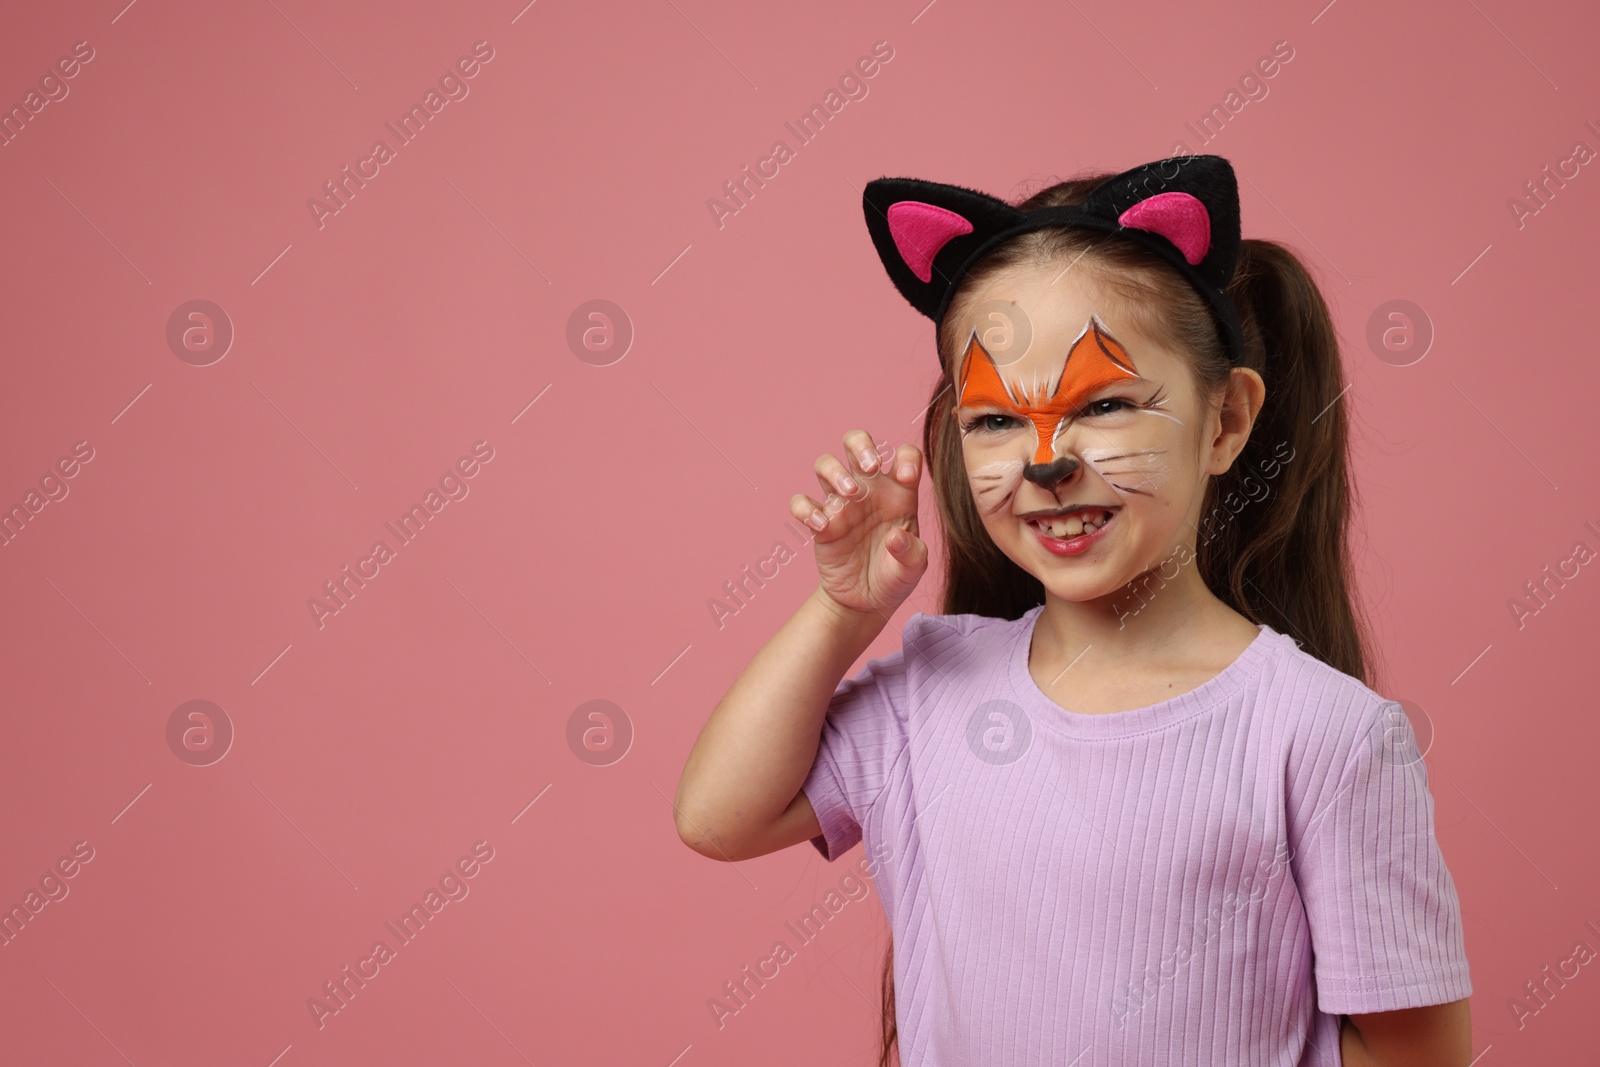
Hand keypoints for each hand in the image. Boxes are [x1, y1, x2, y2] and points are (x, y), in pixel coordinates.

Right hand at [790, 430, 927, 619]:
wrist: (866, 602)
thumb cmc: (895, 577)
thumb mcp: (913, 569)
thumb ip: (911, 553)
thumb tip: (895, 537)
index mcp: (898, 493)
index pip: (904, 454)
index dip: (906, 457)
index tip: (906, 477)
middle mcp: (869, 491)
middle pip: (856, 442)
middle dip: (861, 446)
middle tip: (870, 467)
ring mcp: (841, 504)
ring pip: (826, 464)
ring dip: (835, 471)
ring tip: (849, 494)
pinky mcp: (820, 523)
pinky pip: (802, 503)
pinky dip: (806, 510)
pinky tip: (823, 527)